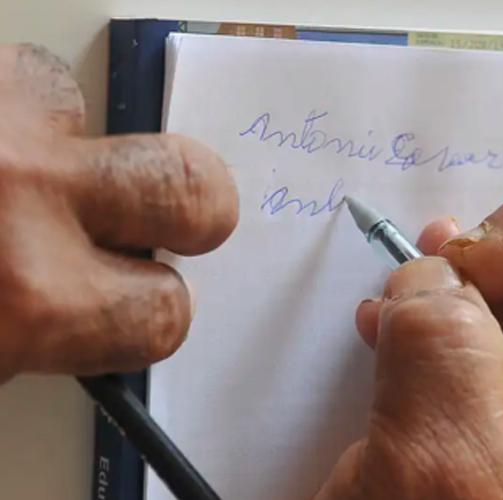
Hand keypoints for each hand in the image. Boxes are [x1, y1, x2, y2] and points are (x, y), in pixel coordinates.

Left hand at [0, 45, 237, 381]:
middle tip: (172, 221)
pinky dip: (17, 112)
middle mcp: (24, 197)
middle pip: (187, 187)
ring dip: (76, 142)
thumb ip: (55, 327)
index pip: (163, 312)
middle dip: (194, 209)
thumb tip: (99, 306)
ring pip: (91, 108)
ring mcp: (3, 125)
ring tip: (34, 172)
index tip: (145, 302)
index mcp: (28, 302)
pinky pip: (23, 79)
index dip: (157, 310)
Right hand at [317, 185, 502, 498]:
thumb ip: (443, 366)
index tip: (486, 273)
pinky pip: (475, 343)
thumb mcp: (437, 485)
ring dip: (466, 282)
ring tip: (406, 283)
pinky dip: (433, 317)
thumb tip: (433, 278)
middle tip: (438, 262)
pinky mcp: (485, 426)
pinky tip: (389, 321)